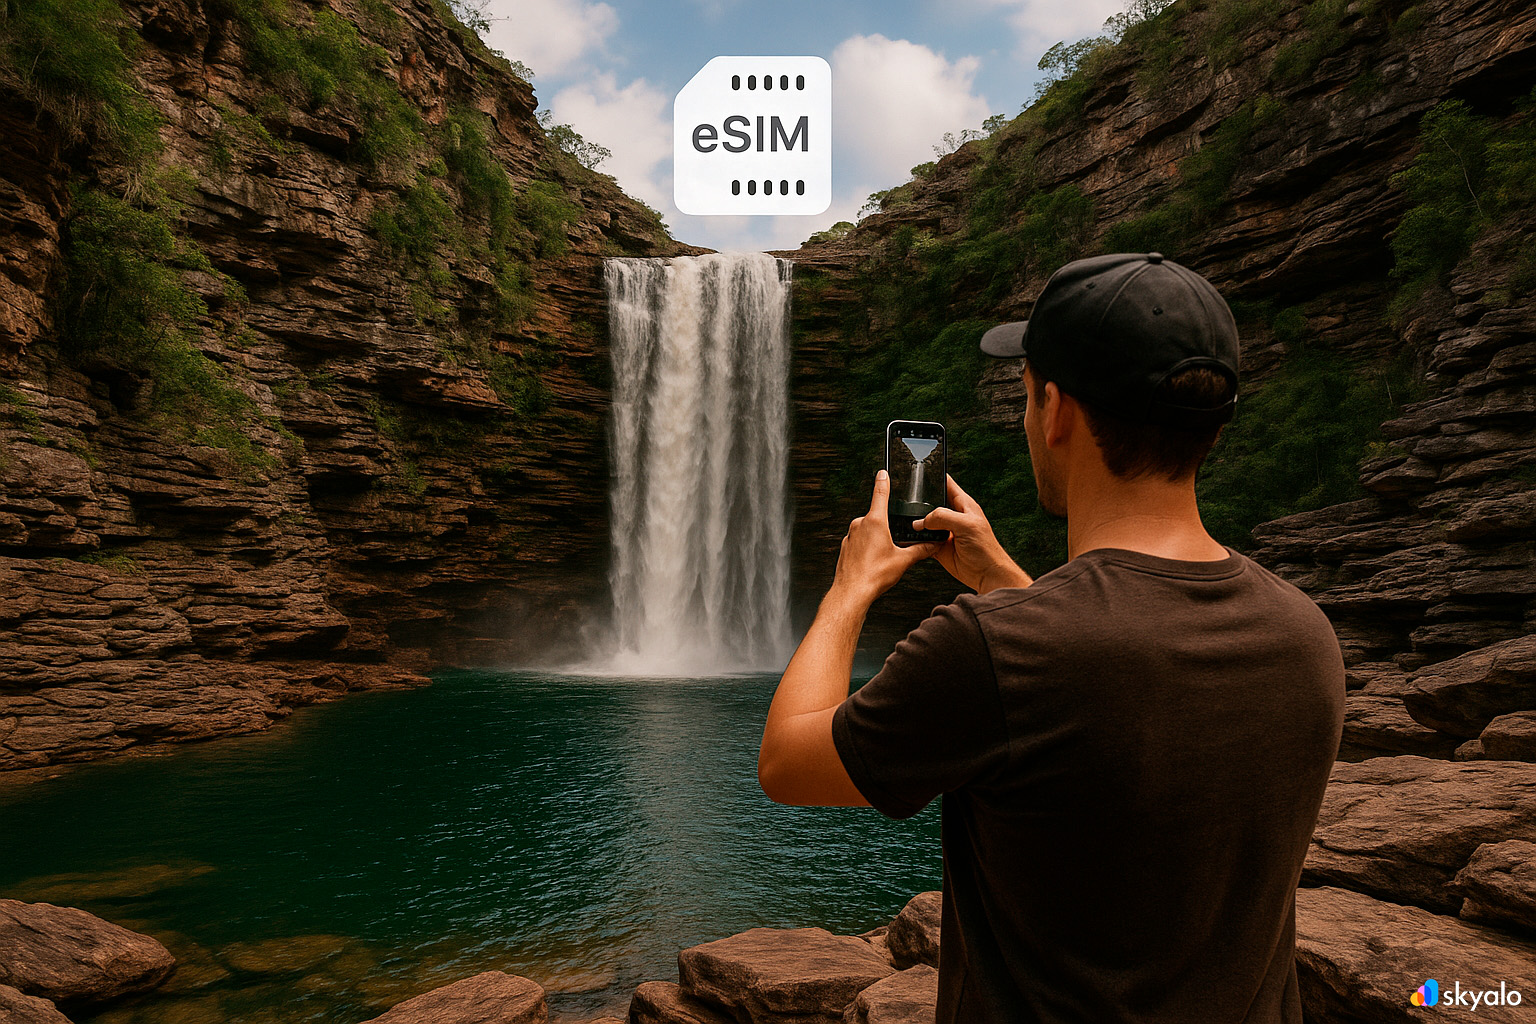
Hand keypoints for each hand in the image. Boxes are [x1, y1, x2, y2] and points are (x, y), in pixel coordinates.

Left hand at [831, 470, 940, 603]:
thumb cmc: (873, 576)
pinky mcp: (845, 546)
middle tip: (894, 545)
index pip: (881, 494)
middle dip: (887, 528)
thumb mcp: (903, 561)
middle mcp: (860, 524)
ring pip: (868, 531)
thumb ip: (920, 550)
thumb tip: (933, 546)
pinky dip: (867, 548)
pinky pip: (859, 542)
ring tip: (882, 558)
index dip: (883, 481)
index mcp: (875, 522)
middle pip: (877, 517)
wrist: (851, 592)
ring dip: (876, 540)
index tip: (883, 472)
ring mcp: (850, 535)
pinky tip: (873, 562)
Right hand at [915, 475, 1032, 593]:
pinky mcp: (938, 546)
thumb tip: (921, 521)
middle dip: (920, 502)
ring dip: (916, 523)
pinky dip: (915, 539)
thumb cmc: (985, 548)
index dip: (934, 478)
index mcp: (963, 504)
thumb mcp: (966, 525)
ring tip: (908, 523)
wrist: (986, 574)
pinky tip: (911, 538)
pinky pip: (922, 539)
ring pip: (924, 522)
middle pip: (931, 502)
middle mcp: (953, 516)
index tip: (919, 474)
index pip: (946, 484)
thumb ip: (943, 517)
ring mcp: (945, 531)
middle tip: (908, 504)